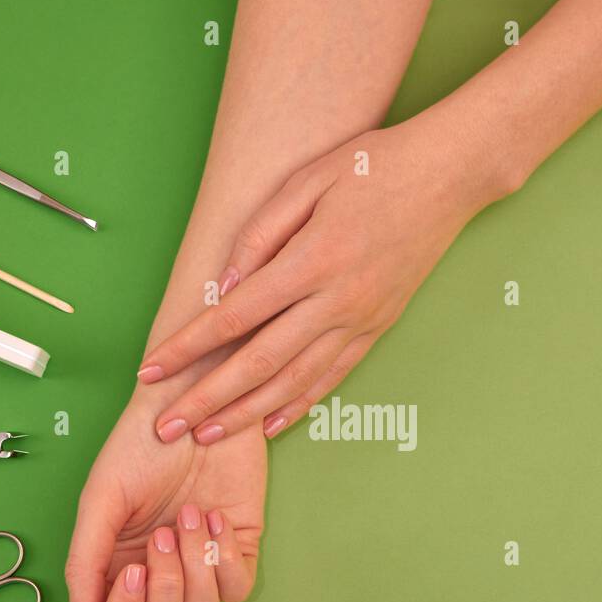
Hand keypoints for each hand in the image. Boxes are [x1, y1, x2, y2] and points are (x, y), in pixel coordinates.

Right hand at [63, 365, 265, 601]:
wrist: (193, 402)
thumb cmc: (140, 445)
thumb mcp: (100, 501)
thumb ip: (86, 565)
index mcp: (116, 570)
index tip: (128, 574)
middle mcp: (159, 577)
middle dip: (163, 596)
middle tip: (161, 539)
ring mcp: (201, 567)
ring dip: (194, 569)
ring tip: (187, 516)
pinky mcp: (239, 549)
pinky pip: (238, 589)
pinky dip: (225, 559)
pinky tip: (212, 517)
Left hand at [136, 120, 504, 443]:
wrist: (450, 175)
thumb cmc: (375, 165)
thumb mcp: (308, 180)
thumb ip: (261, 232)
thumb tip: (225, 285)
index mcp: (312, 261)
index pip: (235, 317)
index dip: (189, 347)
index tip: (152, 368)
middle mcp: (337, 301)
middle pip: (259, 363)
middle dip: (207, 399)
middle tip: (168, 427)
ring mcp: (361, 320)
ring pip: (295, 382)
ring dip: (246, 414)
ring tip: (207, 436)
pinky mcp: (378, 328)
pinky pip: (332, 377)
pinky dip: (298, 405)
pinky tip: (269, 424)